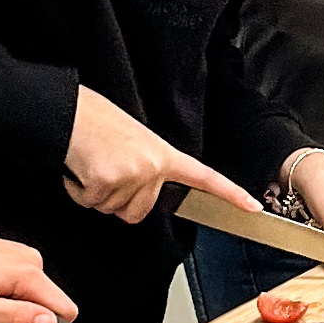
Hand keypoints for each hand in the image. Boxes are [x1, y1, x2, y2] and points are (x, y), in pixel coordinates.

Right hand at [65, 86, 263, 223]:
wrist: (70, 110)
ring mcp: (131, 177)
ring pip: (112, 210)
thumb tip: (143, 190)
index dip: (230, 193)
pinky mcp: (106, 184)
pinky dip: (79, 189)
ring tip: (93, 161)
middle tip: (106, 166)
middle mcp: (152, 167)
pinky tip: (81, 166)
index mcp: (163, 154)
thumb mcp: (135, 140)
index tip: (253, 206)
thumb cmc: (97, 121)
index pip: (204, 177)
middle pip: (137, 212)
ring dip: (96, 191)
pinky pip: (89, 203)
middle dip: (118, 197)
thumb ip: (148, 167)